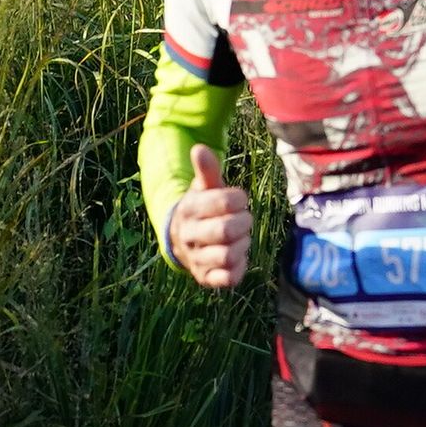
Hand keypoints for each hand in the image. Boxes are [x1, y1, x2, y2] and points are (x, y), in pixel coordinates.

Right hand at [169, 144, 251, 289]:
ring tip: (240, 238)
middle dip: (244, 223)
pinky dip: (238, 268)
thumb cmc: (202, 209)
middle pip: (226, 230)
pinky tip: (237, 257)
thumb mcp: (203, 189)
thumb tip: (199, 148)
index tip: (239, 200)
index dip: (239, 199)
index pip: (224, 201)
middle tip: (243, 219)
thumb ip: (206, 171)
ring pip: (228, 255)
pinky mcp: (206, 278)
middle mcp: (189, 235)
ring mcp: (197, 258)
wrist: (181, 241)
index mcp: (189, 209)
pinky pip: (228, 278)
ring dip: (242, 245)